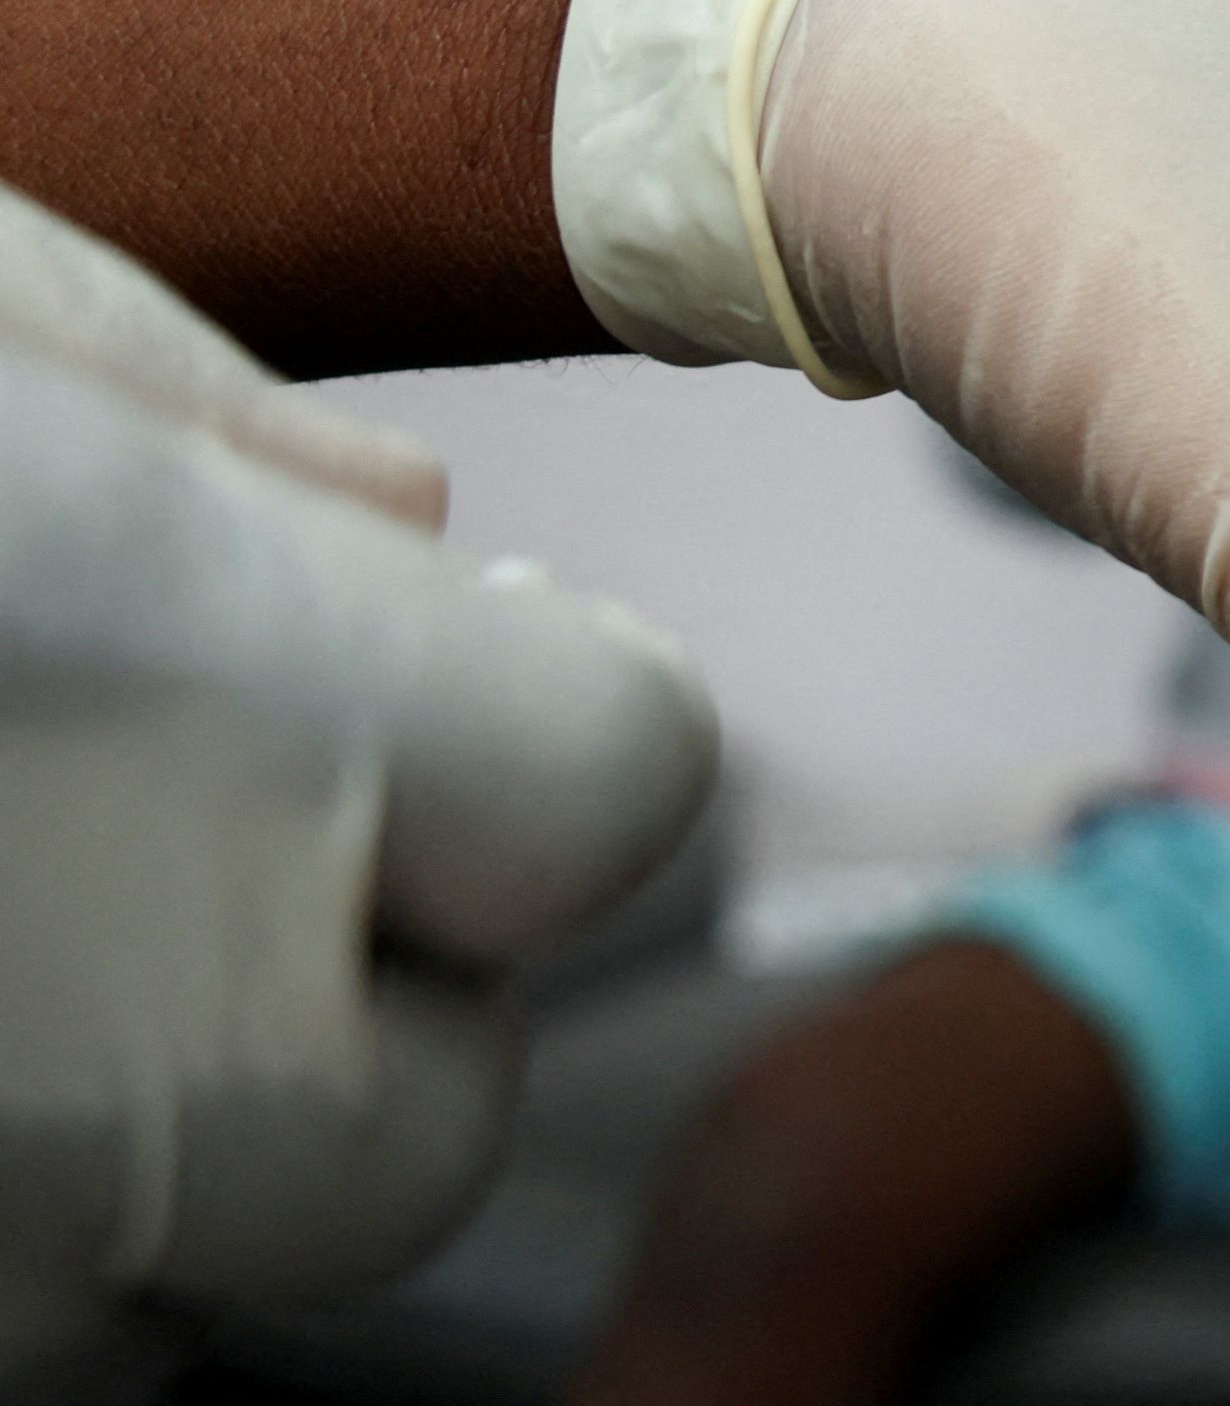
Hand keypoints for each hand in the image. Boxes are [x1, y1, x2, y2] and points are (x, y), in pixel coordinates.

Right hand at [0, 187, 712, 1339]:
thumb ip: (240, 457)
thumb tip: (425, 550)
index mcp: (226, 706)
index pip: (621, 789)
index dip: (560, 718)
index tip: (468, 666)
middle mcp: (133, 1022)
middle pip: (429, 1113)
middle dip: (373, 993)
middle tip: (205, 846)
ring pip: (207, 1270)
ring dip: (166, 1141)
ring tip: (24, 927)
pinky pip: (29, 1332)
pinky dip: (11, 1222)